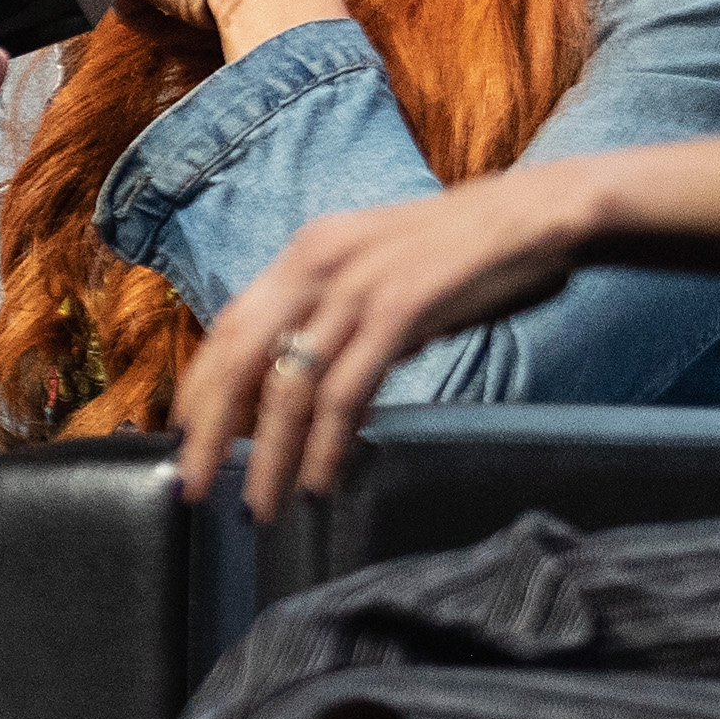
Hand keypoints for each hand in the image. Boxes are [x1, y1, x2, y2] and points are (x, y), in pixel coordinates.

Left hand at [176, 161, 611, 518]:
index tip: (180, 438)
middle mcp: (317, 264)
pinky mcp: (401, 309)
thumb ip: (334, 327)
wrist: (540, 213)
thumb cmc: (462, 257)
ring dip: (268, 456)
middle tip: (192, 488)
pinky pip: (346, 393)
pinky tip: (318, 482)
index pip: (228, 328)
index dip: (199, 388)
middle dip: (207, 432)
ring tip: (259, 506)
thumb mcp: (377, 281)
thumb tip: (297, 396)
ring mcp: (357, 286)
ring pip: (288, 387)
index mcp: (305, 255)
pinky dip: (326, 446)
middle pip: (239, 359)